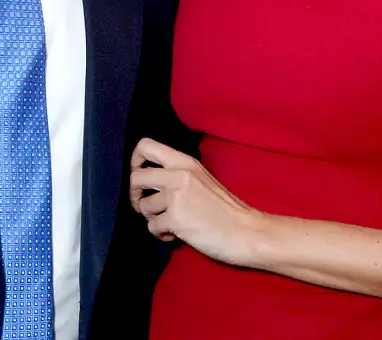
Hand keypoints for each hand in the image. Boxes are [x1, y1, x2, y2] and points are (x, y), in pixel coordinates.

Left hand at [129, 137, 262, 266]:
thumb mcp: (202, 179)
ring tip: (171, 224)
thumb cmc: (226, 209)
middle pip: (136, 177)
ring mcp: (176, 196)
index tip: (141, 177)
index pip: (146, 145)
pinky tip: (176, 235)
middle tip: (145, 206)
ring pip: (144, 206)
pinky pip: (152, 227)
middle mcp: (178, 174)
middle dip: (135, 195)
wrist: (246, 232)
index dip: (135, 161)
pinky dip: (161, 234)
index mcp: (185, 162)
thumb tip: (151, 181)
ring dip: (153, 218)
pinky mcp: (176, 219)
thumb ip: (178, 175)